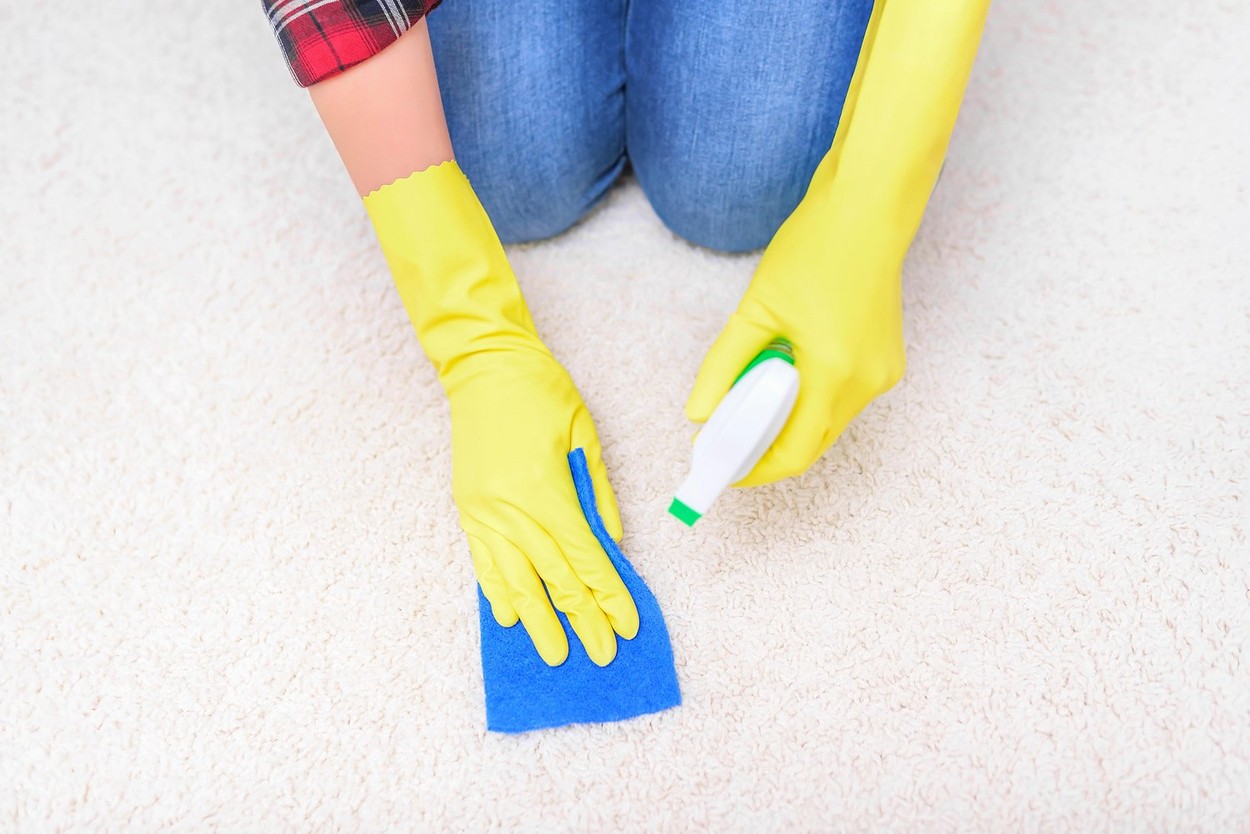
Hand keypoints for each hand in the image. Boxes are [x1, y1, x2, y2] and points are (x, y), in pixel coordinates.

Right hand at [447, 341, 637, 665]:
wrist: (484, 367)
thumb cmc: (541, 392)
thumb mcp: (584, 435)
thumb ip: (598, 493)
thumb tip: (612, 542)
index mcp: (543, 489)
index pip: (583, 557)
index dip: (607, 594)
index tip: (625, 624)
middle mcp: (509, 508)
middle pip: (552, 577)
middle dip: (580, 619)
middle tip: (599, 655)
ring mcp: (482, 512)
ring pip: (513, 579)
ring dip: (536, 621)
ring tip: (554, 654)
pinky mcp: (466, 509)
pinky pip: (483, 561)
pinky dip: (496, 591)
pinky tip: (507, 618)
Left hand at [687, 0, 988, 486]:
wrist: (868, 209)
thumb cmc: (815, 249)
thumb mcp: (755, 311)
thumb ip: (724, 366)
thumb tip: (699, 413)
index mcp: (835, 372)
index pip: (793, 453)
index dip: (754, 469)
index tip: (722, 469)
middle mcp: (867, 382)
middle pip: (811, 444)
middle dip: (766, 447)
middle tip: (724, 435)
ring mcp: (883, 373)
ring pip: (826, 422)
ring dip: (786, 420)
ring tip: (749, 393)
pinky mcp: (886, 361)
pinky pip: (841, 399)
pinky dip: (808, 399)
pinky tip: (782, 372)